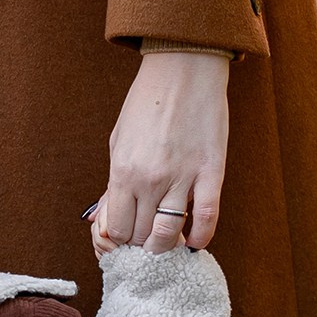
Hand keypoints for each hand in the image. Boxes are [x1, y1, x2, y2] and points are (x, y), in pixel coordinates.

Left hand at [95, 47, 229, 252]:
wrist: (183, 71)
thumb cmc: (147, 103)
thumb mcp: (118, 140)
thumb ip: (114, 180)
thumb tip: (105, 215)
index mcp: (123, 171)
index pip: (117, 229)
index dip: (121, 238)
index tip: (128, 235)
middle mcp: (150, 180)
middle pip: (142, 235)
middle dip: (142, 244)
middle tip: (147, 240)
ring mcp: (182, 178)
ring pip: (170, 234)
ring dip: (166, 245)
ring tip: (167, 242)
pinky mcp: (211, 173)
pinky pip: (206, 218)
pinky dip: (201, 237)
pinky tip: (195, 241)